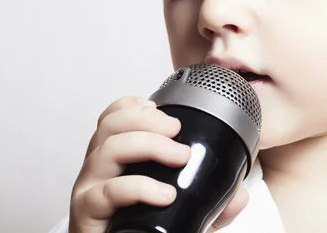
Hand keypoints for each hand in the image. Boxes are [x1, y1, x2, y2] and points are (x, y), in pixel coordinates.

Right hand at [68, 96, 247, 232]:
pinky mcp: (86, 213)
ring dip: (148, 145)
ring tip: (180, 157)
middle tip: (178, 130)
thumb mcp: (182, 211)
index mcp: (114, 159)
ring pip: (107, 149)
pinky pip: (107, 191)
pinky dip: (138, 187)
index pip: (112, 118)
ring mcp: (89, 189)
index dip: (134, 106)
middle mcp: (98, 169)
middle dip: (148, 119)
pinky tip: (164, 194)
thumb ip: (212, 203)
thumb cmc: (143, 231)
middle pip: (111, 125)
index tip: (163, 110)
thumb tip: (240, 196)